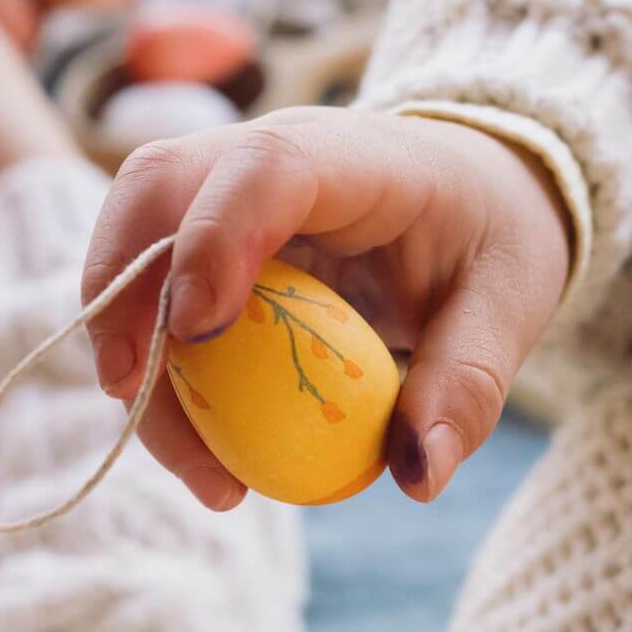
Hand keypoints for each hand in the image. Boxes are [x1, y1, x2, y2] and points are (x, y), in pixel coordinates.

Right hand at [82, 107, 569, 507]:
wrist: (472, 188)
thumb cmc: (489, 234)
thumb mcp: (512, 301)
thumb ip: (471, 382)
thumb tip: (416, 474)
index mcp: (354, 156)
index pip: (264, 167)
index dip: (215, 238)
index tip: (197, 331)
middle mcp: (270, 157)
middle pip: (156, 187)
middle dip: (119, 288)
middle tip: (127, 393)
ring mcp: (227, 191)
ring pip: (133, 243)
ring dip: (127, 347)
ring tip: (190, 461)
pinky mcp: (208, 235)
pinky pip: (151, 286)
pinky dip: (152, 362)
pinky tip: (193, 437)